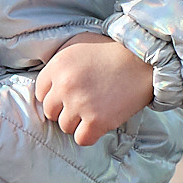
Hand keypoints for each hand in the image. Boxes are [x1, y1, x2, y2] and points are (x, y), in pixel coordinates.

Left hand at [36, 33, 154, 146]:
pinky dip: (89, 134)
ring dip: (77, 122)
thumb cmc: (111, 50)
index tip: (66, 94)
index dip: (54, 94)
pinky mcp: (98, 121)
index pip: (39, 92)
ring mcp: (81, 105)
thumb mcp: (78, 43)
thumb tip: (48, 81)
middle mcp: (65, 86)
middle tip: (80, 103)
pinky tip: (97, 124)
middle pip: (50, 112)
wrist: (143, 60)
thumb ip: (58, 59)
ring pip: (64, 127)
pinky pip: (82, 139)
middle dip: (63, 109)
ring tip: (92, 110)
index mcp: (58, 66)